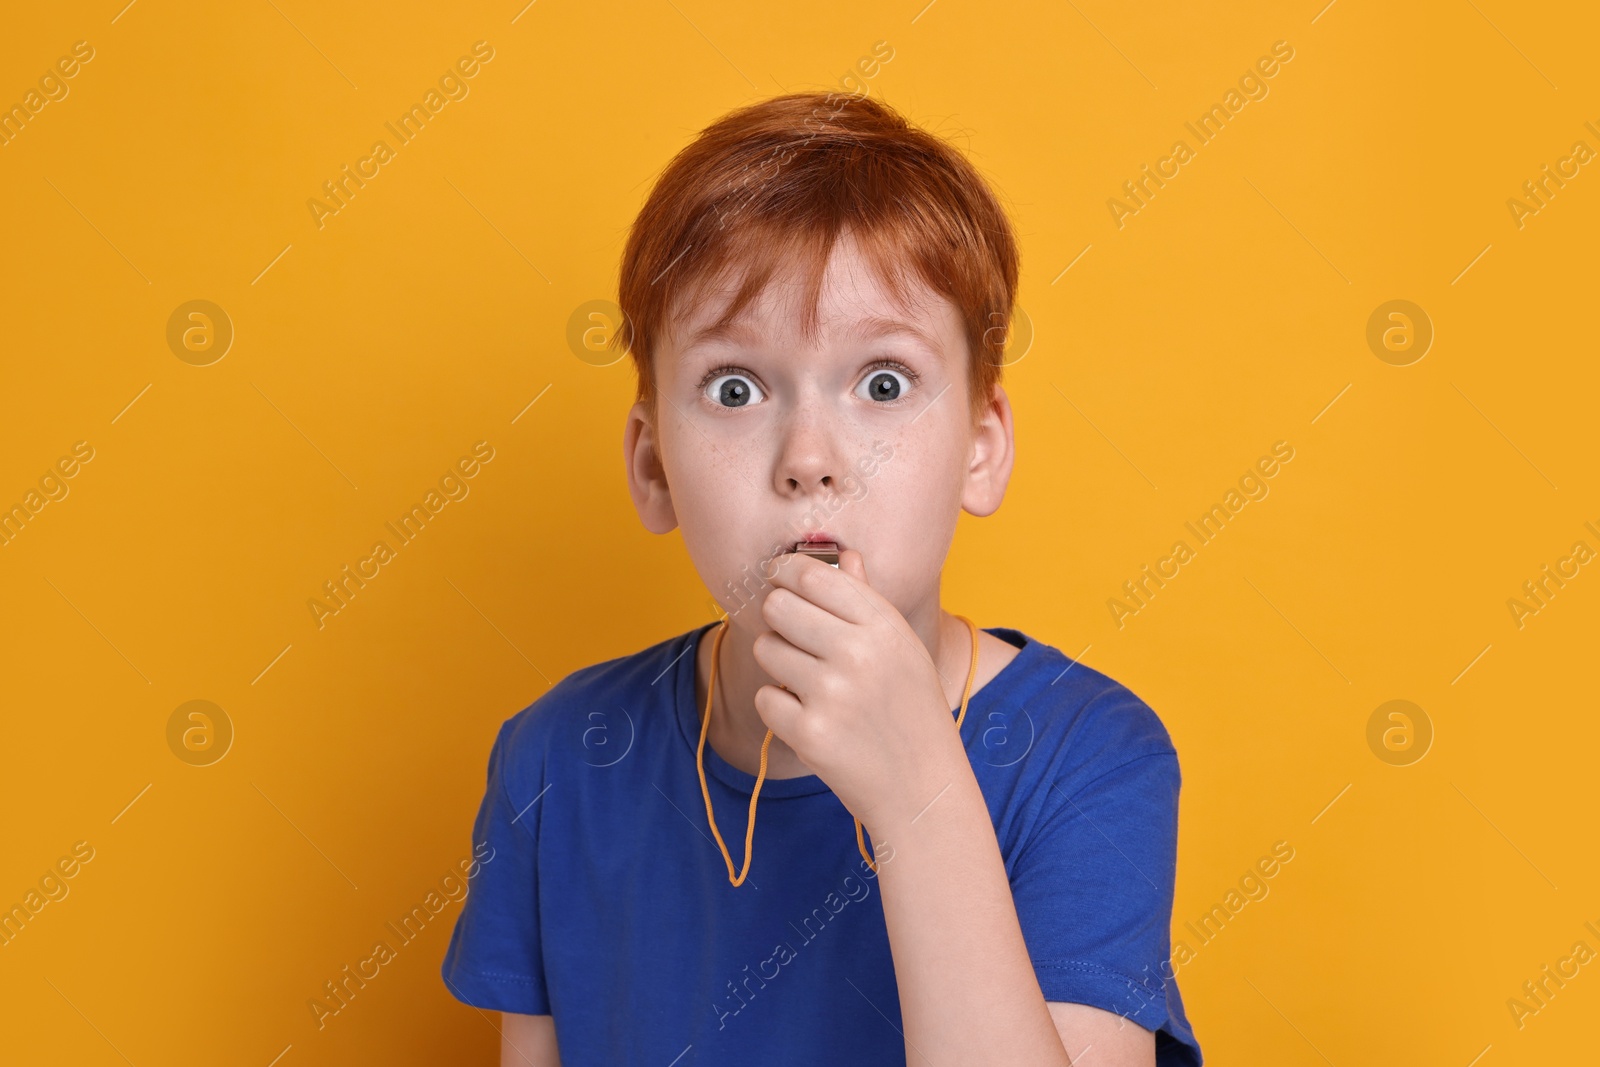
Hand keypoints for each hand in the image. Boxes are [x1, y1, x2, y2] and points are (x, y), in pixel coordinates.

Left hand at [751, 549, 967, 837]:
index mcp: (884, 626)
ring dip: (779, 664)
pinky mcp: (809, 733)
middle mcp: (858, 654)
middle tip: (793, 636)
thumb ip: (867, 600)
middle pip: (778, 606)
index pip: (813, 577)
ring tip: (810, 682)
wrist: (923, 787)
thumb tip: (843, 556)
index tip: (778, 577)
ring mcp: (832, 695)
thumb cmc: (911, 710)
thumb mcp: (902, 648)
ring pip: (765, 650)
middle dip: (778, 618)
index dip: (785, 570)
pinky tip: (810, 717)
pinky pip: (765, 698)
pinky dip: (780, 707)